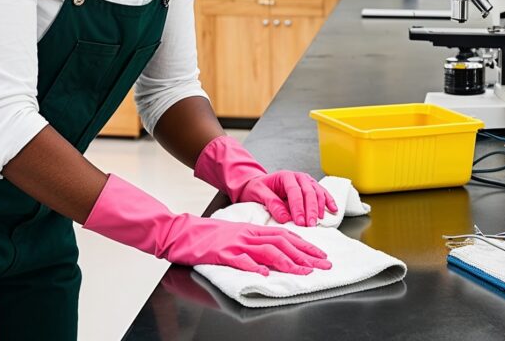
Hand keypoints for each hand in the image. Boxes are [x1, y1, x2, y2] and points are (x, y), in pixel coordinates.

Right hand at [157, 213, 331, 275]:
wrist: (181, 231)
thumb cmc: (207, 235)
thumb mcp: (235, 234)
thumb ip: (254, 241)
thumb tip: (275, 253)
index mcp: (251, 230)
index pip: (284, 235)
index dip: (305, 245)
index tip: (320, 255)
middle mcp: (247, 235)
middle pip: (281, 242)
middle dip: (305, 254)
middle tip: (323, 265)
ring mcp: (235, 243)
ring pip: (266, 251)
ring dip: (287, 262)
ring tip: (303, 271)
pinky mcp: (221, 253)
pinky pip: (240, 260)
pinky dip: (254, 267)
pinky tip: (265, 274)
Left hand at [193, 135, 336, 225]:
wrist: (258, 184)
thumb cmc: (258, 188)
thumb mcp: (259, 194)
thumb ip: (272, 204)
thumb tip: (285, 218)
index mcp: (285, 176)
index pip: (294, 192)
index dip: (298, 208)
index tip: (300, 222)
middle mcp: (298, 177)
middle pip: (309, 193)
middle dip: (310, 210)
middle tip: (310, 225)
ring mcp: (306, 181)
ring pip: (318, 193)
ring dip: (320, 208)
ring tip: (319, 221)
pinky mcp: (311, 187)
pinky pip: (322, 193)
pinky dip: (329, 201)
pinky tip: (333, 210)